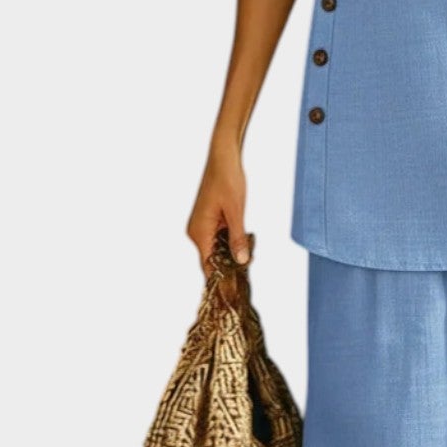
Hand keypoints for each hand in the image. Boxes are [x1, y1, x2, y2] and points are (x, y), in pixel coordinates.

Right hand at [187, 139, 250, 272]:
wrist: (224, 157)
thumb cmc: (227, 179)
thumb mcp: (237, 212)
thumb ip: (237, 239)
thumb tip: (240, 261)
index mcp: (199, 232)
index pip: (207, 266)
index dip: (220, 278)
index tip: (233, 289)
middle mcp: (196, 231)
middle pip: (212, 259)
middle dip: (230, 263)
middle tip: (250, 262)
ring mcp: (201, 226)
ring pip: (217, 249)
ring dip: (232, 251)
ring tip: (249, 248)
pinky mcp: (207, 220)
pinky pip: (218, 238)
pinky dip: (230, 240)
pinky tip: (244, 237)